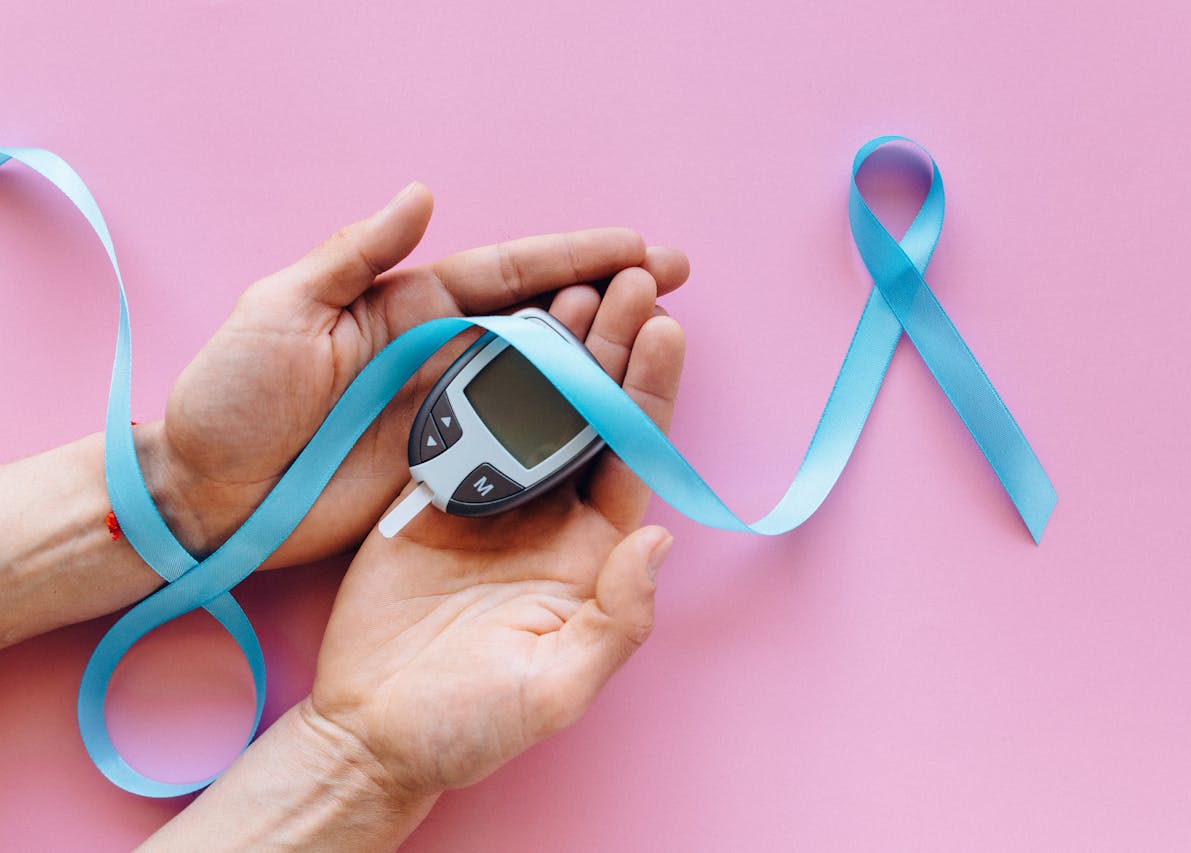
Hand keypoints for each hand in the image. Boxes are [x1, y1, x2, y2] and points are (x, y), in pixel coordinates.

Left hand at [144, 183, 688, 563]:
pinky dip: (566, 427)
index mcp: (405, 305)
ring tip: (660, 341)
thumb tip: (424, 196)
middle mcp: (437, 352)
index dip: (577, 256)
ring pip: (541, 379)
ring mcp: (446, 411)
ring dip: (600, 359)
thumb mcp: (280, 310)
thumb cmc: (231, 399)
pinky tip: (609, 419)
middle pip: (542, 319)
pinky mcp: (445, 466)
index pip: (508, 274)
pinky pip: (519, 441)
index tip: (640, 249)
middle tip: (670, 286)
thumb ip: (352, 256)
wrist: (206, 496)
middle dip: (610, 298)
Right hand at [301, 270, 684, 799]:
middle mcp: (550, 515)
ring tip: (573, 286)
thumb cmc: (469, 724)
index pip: (632, 456)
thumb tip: (662, 543)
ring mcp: (492, 500)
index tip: (664, 328)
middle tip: (629, 280)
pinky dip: (480, 373)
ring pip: (532, 408)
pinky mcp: (434, 494)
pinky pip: (464, 422)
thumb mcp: (555, 688)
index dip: (649, 393)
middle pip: (591, 416)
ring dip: (553, 348)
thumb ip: (617, 620)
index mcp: (591, 553)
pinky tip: (496, 325)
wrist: (371, 731)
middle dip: (613, 348)